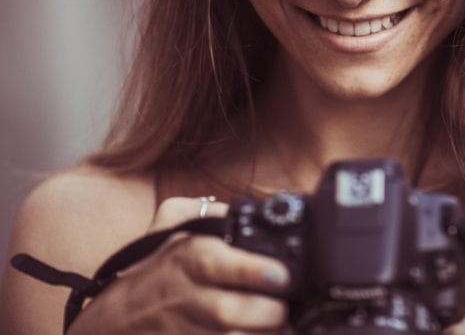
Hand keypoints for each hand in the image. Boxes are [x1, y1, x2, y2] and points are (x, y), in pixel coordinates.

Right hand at [68, 196, 290, 333]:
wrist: (112, 325)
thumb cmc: (150, 273)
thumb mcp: (170, 230)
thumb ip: (208, 213)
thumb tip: (241, 210)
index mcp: (184, 259)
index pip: (216, 263)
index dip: (253, 271)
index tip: (281, 276)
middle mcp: (183, 296)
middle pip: (230, 310)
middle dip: (268, 312)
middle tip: (285, 307)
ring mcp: (182, 330)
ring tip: (279, 328)